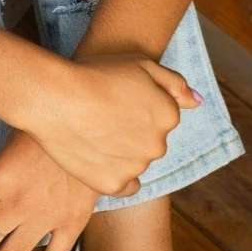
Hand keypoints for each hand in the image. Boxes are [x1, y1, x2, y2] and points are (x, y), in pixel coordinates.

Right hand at [11, 53, 202, 195]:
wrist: (53, 97)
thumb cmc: (94, 74)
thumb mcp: (141, 64)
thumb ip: (174, 84)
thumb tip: (197, 102)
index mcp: (168, 115)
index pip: (160, 119)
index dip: (135, 110)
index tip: (114, 104)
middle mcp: (158, 145)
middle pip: (149, 144)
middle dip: (131, 135)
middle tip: (101, 120)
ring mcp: (136, 167)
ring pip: (135, 164)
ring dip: (121, 155)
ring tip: (92, 136)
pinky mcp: (113, 185)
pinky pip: (124, 186)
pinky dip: (113, 176)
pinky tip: (98, 161)